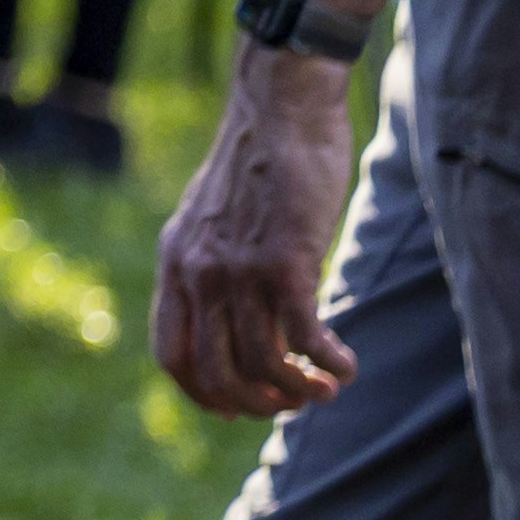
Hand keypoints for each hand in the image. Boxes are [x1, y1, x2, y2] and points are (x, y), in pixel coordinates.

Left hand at [155, 54, 365, 417]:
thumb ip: (209, 266)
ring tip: (327, 386)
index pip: (172, 356)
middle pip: (217, 374)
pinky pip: (305, 340)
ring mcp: (238, 271)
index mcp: (176, 264)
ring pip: (263, 366)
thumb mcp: (210, 220)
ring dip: (301, 391)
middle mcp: (198, 274)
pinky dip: (330, 365)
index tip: (239, 407)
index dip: (205, 394)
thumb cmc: (256, 165)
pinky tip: (347, 366)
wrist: (279, 111)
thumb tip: (230, 319)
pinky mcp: (285, 263)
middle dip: (258, 403)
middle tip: (295, 398)